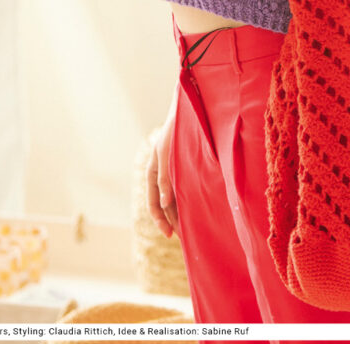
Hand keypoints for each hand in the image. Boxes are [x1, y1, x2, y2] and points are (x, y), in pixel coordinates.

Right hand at [146, 113, 179, 238]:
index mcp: (152, 172)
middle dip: (172, 222)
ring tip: (191, 230)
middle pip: (164, 205)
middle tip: (184, 239)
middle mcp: (161, 175)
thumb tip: (164, 203)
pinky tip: (196, 209)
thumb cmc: (175, 128)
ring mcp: (172, 172)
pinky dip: (187, 201)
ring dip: (180, 215)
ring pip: (174, 200)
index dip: (160, 220)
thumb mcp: (166, 151)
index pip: (153, 203)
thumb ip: (165, 176)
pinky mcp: (183, 169)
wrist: (187, 110)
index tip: (170, 234)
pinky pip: (183, 190)